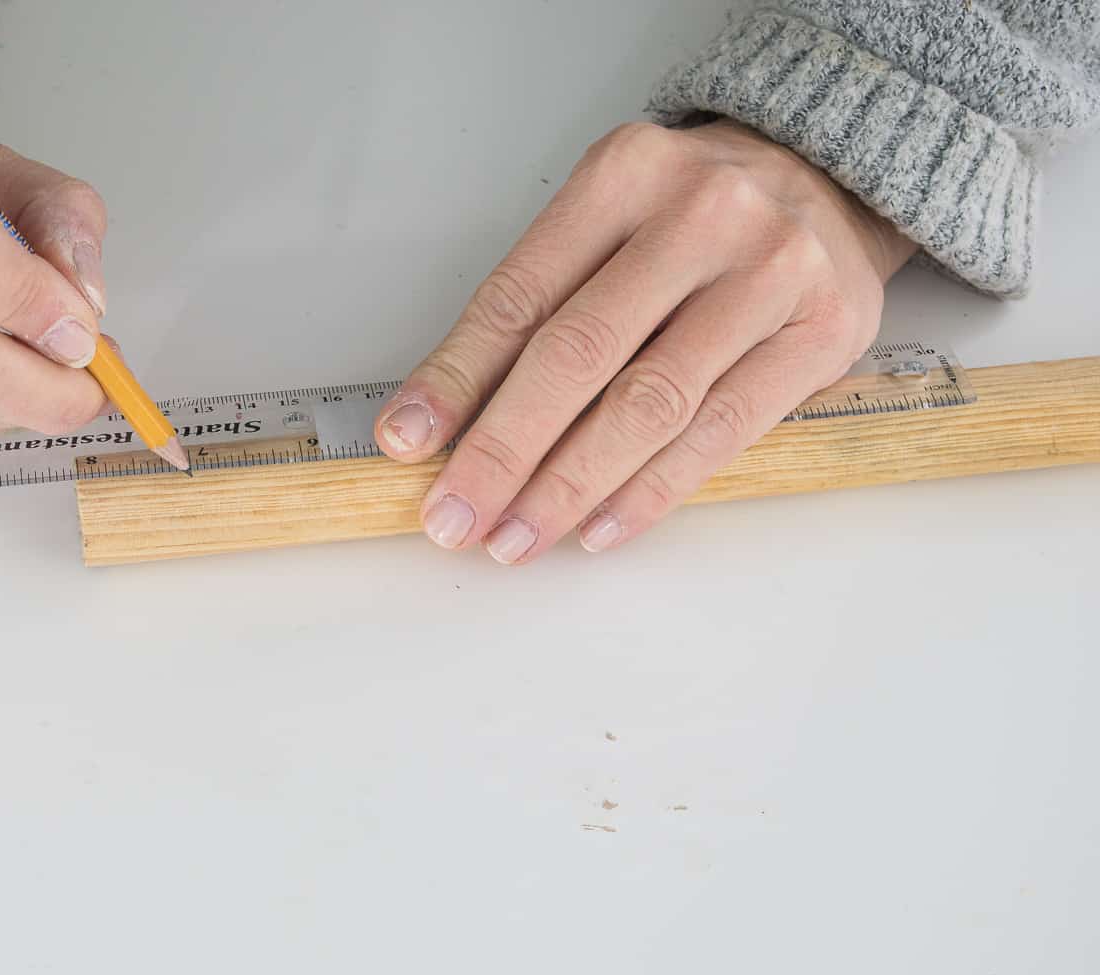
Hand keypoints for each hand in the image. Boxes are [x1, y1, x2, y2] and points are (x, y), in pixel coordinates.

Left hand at [374, 120, 916, 562]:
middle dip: (504, 450)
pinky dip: (651, 490)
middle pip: (580, 352)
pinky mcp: (824, 333)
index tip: (406, 444)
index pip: (520, 294)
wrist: (831, 175)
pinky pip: (721, 432)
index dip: (455, 378)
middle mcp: (701, 215)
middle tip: (454, 516)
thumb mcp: (602, 224)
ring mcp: (772, 273)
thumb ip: (531, 307)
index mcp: (624, 174)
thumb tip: (439, 422)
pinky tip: (598, 527)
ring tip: (515, 537)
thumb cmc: (688, 215)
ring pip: (650, 404)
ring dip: (569, 486)